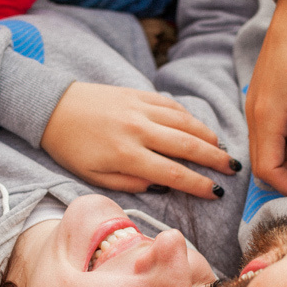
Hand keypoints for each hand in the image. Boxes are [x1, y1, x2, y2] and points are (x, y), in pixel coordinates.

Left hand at [41, 82, 239, 198]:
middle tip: (233, 170)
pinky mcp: (139, 94)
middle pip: (187, 146)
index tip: (215, 192)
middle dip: (214, 160)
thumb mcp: (94, 178)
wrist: (52, 108)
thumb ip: (129, 184)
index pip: (173, 173)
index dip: (198, 184)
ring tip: (222, 150)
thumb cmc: (72, 149)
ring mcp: (140, 108)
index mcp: (126, 155)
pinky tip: (200, 128)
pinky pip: (172, 106)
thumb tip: (162, 185)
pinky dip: (190, 117)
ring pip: (185, 122)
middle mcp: (138, 130)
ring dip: (208, 137)